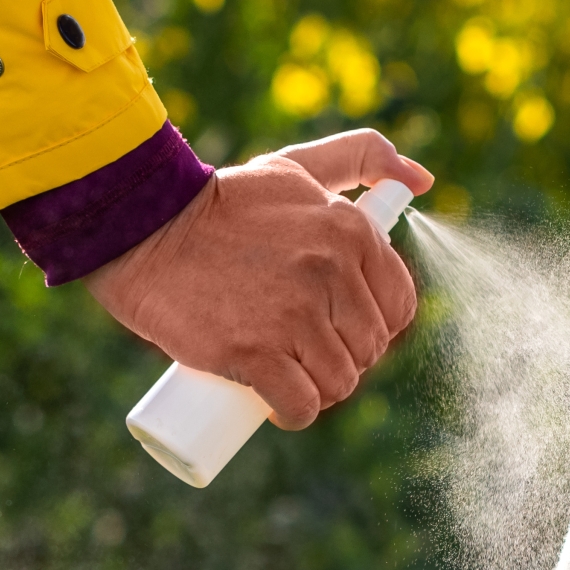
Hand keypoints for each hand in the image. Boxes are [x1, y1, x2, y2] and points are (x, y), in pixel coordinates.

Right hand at [86, 129, 433, 429]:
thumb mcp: (297, 167)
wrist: (146, 231)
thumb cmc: (226, 203)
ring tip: (287, 376)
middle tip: (302, 351)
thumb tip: (424, 180)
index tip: (336, 324)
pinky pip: (300, 405)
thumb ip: (362, 156)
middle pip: (367, 350)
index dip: (371, 325)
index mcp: (351, 232)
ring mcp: (294, 316)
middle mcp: (331, 273)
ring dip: (318, 393)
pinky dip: (291, 414)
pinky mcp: (256, 353)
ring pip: (337, 383)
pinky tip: (276, 405)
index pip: (399, 307)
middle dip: (342, 360)